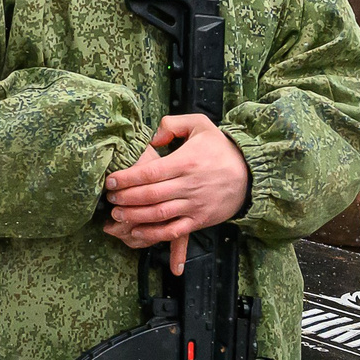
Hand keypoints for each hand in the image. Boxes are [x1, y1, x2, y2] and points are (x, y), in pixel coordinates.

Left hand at [100, 113, 248, 273]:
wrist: (249, 173)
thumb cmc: (220, 148)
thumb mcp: (200, 124)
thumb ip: (172, 125)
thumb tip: (152, 138)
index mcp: (186, 162)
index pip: (150, 173)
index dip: (127, 178)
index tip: (111, 181)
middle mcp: (189, 185)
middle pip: (150, 195)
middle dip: (125, 198)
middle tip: (110, 198)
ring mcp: (194, 204)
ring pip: (159, 215)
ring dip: (135, 216)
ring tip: (117, 214)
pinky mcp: (199, 219)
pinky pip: (174, 231)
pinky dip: (154, 234)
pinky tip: (138, 232)